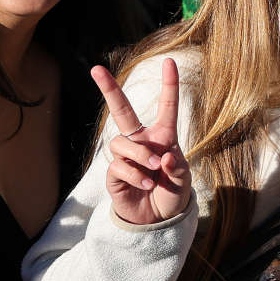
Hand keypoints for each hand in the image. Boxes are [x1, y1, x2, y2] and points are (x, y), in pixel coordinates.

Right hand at [94, 57, 191, 226]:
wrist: (158, 220)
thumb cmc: (172, 193)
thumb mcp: (183, 180)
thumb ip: (177, 167)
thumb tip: (164, 155)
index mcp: (162, 136)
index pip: (166, 106)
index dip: (169, 84)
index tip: (169, 61)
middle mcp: (141, 140)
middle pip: (121, 110)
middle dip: (109, 88)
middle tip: (96, 69)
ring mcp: (125, 156)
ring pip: (122, 143)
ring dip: (140, 155)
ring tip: (154, 170)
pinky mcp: (114, 174)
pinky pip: (119, 166)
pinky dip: (135, 176)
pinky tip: (145, 185)